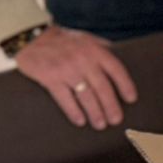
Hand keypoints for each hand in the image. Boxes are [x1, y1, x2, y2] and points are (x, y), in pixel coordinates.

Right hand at [14, 26, 137, 128]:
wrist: (31, 37)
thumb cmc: (62, 40)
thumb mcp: (85, 38)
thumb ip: (102, 48)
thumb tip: (122, 56)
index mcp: (95, 50)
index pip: (116, 70)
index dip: (126, 85)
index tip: (132, 99)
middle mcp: (83, 60)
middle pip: (102, 88)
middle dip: (111, 106)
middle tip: (116, 120)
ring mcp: (66, 70)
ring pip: (85, 96)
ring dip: (95, 113)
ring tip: (100, 125)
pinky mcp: (50, 78)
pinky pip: (65, 99)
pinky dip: (74, 112)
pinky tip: (80, 121)